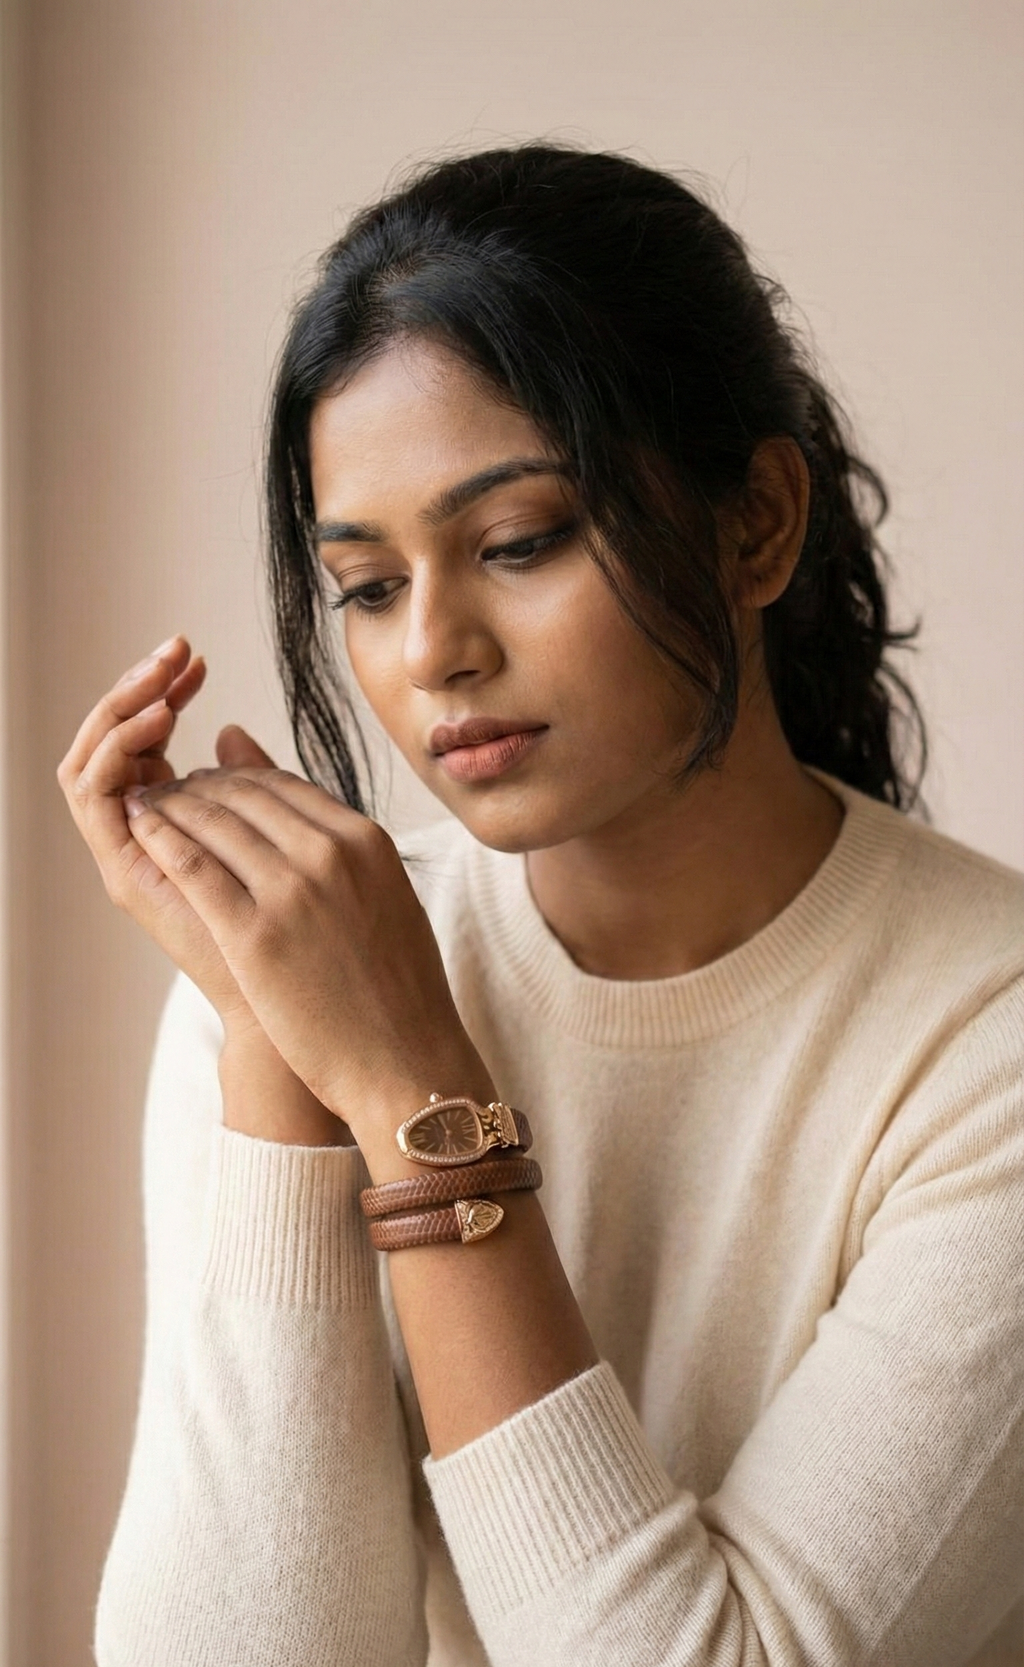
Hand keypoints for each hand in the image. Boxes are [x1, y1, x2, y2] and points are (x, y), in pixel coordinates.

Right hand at [57, 637, 276, 1036]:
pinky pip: (92, 790)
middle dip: (141, 686)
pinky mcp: (123, 871)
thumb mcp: (284, 841)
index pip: (146, 741)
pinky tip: (158, 714)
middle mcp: (146, 841)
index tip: (195, 657)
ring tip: (162, 673)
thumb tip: (231, 731)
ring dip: (121, 704)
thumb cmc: (309, 943)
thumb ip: (256, 786)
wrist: (301, 1018)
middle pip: (117, 743)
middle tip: (175, 650)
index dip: (165, 692)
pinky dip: (117, 745)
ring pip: (95, 757)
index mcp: (179, 830)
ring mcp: (130, 855)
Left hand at [121, 767, 493, 1153]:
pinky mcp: (255, 936)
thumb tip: (329, 816)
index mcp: (367, 841)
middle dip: (197, 788)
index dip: (234, 778)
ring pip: (212, 822)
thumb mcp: (384, 897)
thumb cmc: (395, 991)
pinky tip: (139, 832)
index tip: (207, 786)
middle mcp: (331, 854)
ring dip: (171, 807)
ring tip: (145, 808)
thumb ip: (342, 848)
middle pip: (243, 795)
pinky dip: (159, 840)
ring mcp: (293, 893)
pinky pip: (193, 867)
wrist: (406, 1064)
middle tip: (166, 793)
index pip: (282, 783)